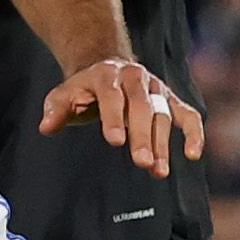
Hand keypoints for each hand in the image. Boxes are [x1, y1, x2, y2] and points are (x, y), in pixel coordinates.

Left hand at [42, 57, 205, 177]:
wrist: (106, 67)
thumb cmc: (84, 89)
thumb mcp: (64, 94)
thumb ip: (56, 109)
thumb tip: (46, 126)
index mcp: (106, 75)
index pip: (112, 96)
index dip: (114, 118)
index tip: (115, 141)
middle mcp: (134, 78)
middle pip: (142, 107)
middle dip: (143, 136)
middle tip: (142, 163)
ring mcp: (155, 88)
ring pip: (163, 114)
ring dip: (163, 144)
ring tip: (158, 172)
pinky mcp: (170, 99)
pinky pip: (187, 114)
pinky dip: (194, 132)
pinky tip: (194, 154)